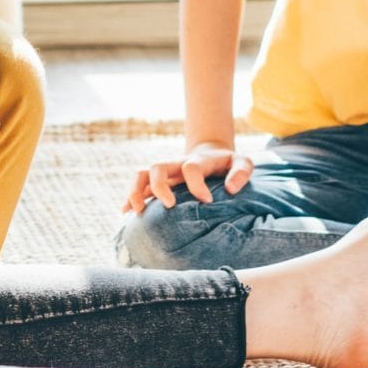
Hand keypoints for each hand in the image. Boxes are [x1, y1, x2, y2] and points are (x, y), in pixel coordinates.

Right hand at [122, 141, 254, 212]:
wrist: (209, 154)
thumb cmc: (226, 164)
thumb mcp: (242, 162)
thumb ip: (241, 172)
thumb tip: (230, 189)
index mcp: (197, 161)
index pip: (191, 168)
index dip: (196, 185)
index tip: (207, 201)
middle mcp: (176, 165)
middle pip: (157, 167)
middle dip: (159, 186)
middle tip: (169, 206)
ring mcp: (164, 174)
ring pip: (141, 175)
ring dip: (136, 192)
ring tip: (138, 211)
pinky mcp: (157, 183)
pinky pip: (138, 187)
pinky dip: (129, 199)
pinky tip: (125, 213)